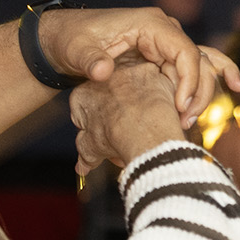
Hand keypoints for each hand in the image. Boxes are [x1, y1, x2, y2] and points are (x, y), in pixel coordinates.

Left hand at [40, 7, 239, 127]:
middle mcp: (164, 30)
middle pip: (197, 61)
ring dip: (200, 92)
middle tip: (184, 121)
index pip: (184, 51)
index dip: (187, 80)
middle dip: (196, 92)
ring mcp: (166, 43)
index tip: (179, 107)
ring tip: (189, 121)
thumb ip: (90, 60)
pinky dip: (207, 80)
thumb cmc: (72, 39)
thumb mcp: (77, 50)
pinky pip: (192, 67)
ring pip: (199, 66)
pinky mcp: (163, 56)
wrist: (65, 38)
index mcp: (150, 24)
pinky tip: (233, 88)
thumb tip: (102, 71)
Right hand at [70, 59, 185, 175]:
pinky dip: (156, 94)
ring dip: (136, 100)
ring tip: (144, 121)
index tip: (107, 133)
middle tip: (126, 128)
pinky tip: (157, 109)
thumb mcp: (92, 149)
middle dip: (117, 109)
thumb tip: (81, 167)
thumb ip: (84, 156)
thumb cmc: (116, 137)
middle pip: (109, 94)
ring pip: (131, 86)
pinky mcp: (149, 71)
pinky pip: (152, 81)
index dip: (98, 123)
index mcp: (81, 96)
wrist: (142, 131)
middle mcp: (100, 79)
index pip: (86, 108)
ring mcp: (125, 72)